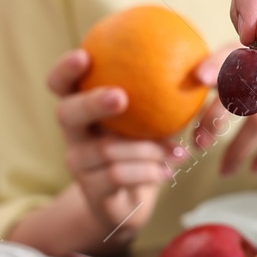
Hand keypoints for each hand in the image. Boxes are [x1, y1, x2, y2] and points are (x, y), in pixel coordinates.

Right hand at [48, 48, 186, 243]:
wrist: (129, 201)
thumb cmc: (141, 149)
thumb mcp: (146, 122)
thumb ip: (156, 97)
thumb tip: (196, 68)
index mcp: (82, 109)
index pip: (60, 84)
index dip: (65, 69)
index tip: (85, 55)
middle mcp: (73, 134)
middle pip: (67, 113)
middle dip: (93, 102)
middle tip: (121, 97)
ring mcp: (78, 163)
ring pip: (106, 149)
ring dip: (148, 149)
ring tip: (178, 151)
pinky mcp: (91, 190)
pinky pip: (119, 175)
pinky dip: (149, 171)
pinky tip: (169, 172)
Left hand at [191, 42, 256, 172]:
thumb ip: (250, 70)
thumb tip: (200, 88)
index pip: (237, 50)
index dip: (216, 63)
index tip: (196, 80)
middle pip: (245, 83)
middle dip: (217, 114)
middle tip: (196, 142)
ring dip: (239, 144)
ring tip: (222, 168)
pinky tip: (255, 168)